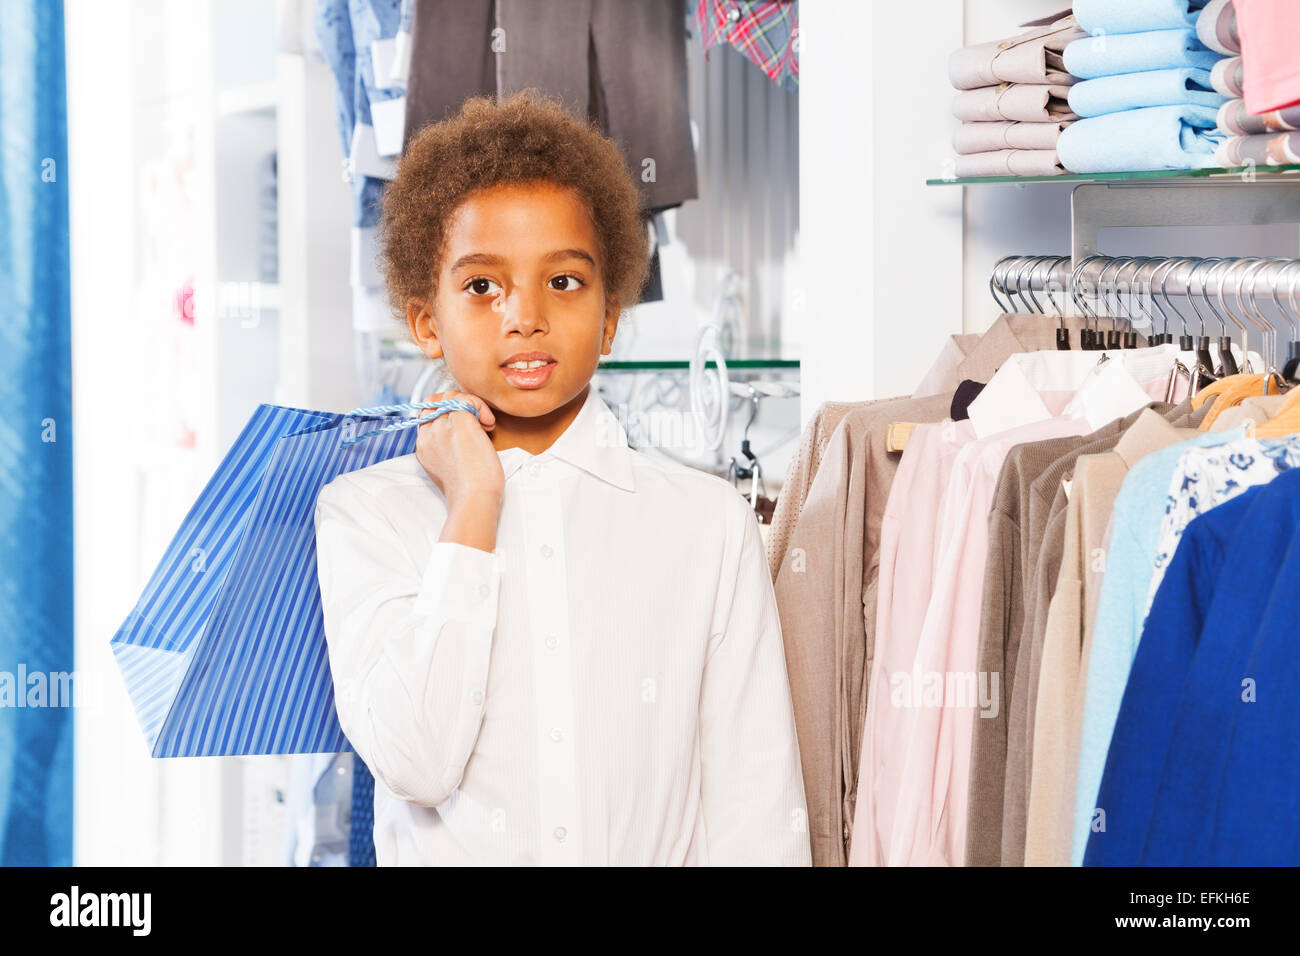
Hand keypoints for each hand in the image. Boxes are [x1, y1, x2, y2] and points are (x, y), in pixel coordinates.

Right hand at [415, 391, 503, 551]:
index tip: (468, 425)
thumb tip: (463, 434)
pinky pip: (467, 400)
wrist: (473, 499)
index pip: (428, 413)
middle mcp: (428, 434)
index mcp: (423, 446)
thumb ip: (448, 448)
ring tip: (485, 423)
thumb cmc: (469, 491)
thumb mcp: (450, 467)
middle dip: (458, 403)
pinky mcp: (460, 423)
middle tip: (478, 421)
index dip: (447, 411)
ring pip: (451, 396)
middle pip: (437, 401)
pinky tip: (488, 423)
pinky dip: (480, 406)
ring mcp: (442, 427)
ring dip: (471, 404)